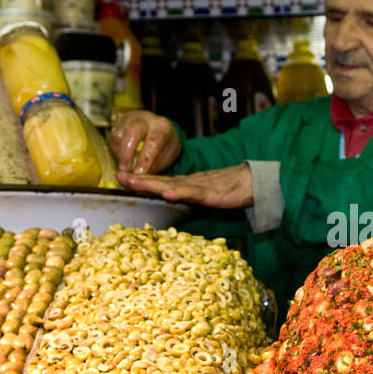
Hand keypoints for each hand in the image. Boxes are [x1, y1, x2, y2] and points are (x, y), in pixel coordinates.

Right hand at [108, 110, 180, 174]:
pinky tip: (122, 158)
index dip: (144, 160)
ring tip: (125, 167)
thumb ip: (155, 165)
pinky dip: (116, 151)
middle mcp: (146, 119)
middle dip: (127, 155)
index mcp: (163, 127)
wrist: (159, 128)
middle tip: (125, 172)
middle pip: (132, 132)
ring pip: (118, 134)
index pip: (153, 142)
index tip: (139, 174)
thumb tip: (140, 177)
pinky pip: (112, 136)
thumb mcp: (168, 155)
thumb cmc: (164, 144)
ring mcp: (130, 118)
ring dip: (119, 154)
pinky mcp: (118, 121)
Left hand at [118, 163, 253, 208]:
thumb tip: (174, 198)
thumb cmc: (232, 188)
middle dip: (139, 179)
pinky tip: (166, 193)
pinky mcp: (211, 193)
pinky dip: (178, 192)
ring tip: (133, 182)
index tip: (122, 177)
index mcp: (187, 184)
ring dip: (151, 183)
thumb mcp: (206, 193)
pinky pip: (192, 193)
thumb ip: (190, 195)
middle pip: (160, 181)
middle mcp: (189, 183)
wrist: (254, 182)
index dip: (141, 180)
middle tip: (118, 176)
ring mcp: (199, 187)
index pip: (160, 181)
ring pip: (171, 185)